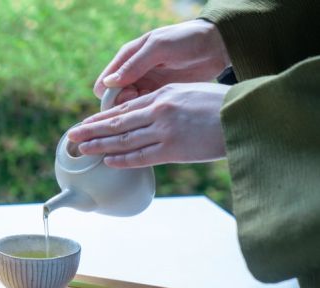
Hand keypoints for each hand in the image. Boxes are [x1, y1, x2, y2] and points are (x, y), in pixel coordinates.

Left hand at [67, 83, 228, 167]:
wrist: (247, 115)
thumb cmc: (224, 104)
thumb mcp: (191, 94)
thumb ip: (169, 103)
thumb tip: (152, 115)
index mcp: (163, 95)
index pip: (125, 108)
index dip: (102, 118)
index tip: (87, 123)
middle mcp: (159, 111)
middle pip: (117, 123)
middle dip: (91, 131)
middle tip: (72, 137)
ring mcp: (164, 131)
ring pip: (123, 140)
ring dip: (100, 146)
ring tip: (82, 150)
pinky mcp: (173, 149)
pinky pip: (141, 156)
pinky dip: (122, 159)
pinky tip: (107, 161)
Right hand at [93, 20, 230, 103]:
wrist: (216, 44)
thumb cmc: (186, 39)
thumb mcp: (159, 47)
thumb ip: (135, 64)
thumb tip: (109, 83)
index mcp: (127, 58)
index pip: (104, 85)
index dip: (110, 96)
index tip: (128, 96)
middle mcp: (133, 73)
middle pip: (114, 100)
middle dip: (122, 106)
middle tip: (140, 103)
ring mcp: (146, 85)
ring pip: (129, 107)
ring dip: (135, 111)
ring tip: (152, 106)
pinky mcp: (160, 94)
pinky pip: (145, 109)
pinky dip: (147, 113)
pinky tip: (159, 111)